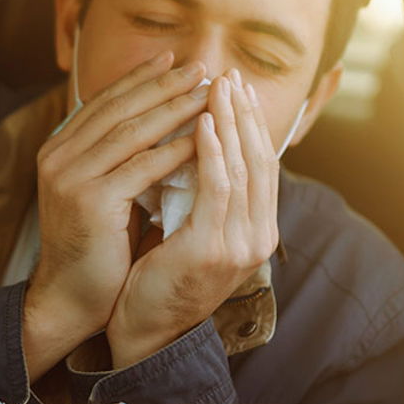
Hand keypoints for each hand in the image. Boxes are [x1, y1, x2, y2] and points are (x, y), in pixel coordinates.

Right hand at [22, 52, 209, 379]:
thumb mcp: (103, 191)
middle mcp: (57, 156)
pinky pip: (141, 167)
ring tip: (209, 94)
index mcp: (58, 149)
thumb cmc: (97, 246)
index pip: (104, 102)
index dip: (140, 78)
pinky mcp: (89, 200)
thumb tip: (159, 117)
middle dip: (163, 85)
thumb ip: (118, 156)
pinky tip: (203, 140)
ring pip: (131, 132)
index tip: (174, 60)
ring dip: (175, 110)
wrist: (71, 297)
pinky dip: (174, 151)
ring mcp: (69, 176)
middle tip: (201, 67)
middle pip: (119, 109)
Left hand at [107, 71, 279, 367]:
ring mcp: (239, 245)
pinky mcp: (212, 249)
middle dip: (245, 113)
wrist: (142, 330)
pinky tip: (204, 124)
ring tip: (216, 86)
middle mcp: (257, 237)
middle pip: (259, 160)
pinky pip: (218, 190)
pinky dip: (213, 152)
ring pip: (243, 168)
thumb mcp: (190, 229)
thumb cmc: (158, 276)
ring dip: (231, 122)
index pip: (261, 164)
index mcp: (255, 231)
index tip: (235, 86)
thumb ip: (202, 195)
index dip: (251, 123)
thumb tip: (197, 143)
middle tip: (229, 74)